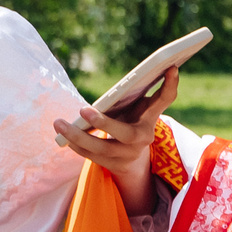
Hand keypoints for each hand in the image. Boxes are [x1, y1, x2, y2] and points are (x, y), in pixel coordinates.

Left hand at [53, 66, 180, 214]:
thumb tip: (152, 66)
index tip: (172, 67)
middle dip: (104, 123)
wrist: (132, 155)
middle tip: (83, 109)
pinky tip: (63, 136)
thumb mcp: (140, 105)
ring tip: (58, 123)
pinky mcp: (114, 166)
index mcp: (151, 118)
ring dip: (78, 136)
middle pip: (125, 134)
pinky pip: (92, 156)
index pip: (164, 100)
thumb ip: (144, 90)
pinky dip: (77, 145)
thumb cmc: (133, 119)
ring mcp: (128, 155)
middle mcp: (144, 138)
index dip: (170, 85)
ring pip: (103, 148)